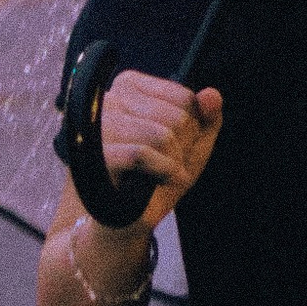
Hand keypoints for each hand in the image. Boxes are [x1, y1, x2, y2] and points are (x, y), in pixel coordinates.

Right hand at [89, 68, 223, 225]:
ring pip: (162, 135)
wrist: (124, 219)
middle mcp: (110, 98)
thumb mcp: (192, 145)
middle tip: (167, 165)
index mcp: (130, 86)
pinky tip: (158, 181)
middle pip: (176, 117)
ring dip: (172, 164)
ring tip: (161, 175)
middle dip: (182, 150)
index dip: (192, 130)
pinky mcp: (94, 152)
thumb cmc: (155, 176)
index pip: (185, 98)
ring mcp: (99, 126)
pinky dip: (160, 172)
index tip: (177, 147)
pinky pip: (141, 154)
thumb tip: (212, 95)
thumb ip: (207, 116)